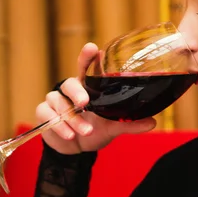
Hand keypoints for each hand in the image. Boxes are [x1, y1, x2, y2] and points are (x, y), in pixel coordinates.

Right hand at [36, 43, 156, 153]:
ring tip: (85, 131)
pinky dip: (59, 126)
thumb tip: (153, 122)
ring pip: (59, 103)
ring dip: (72, 119)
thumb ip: (130, 124)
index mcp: (88, 88)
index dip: (87, 57)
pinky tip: (69, 134)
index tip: (92, 48)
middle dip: (76, 93)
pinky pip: (47, 116)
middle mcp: (71, 91)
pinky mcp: (44, 114)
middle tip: (85, 103)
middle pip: (70, 83)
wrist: (75, 148)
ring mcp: (56, 101)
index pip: (85, 68)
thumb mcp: (113, 127)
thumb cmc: (94, 130)